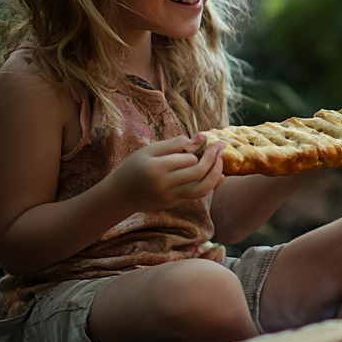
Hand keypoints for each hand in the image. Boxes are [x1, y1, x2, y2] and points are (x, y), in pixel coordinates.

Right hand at [108, 134, 224, 211]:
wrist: (120, 195)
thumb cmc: (134, 167)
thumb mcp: (149, 151)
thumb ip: (174, 144)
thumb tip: (200, 138)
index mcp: (155, 168)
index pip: (187, 159)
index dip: (200, 148)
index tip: (207, 138)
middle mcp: (164, 185)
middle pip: (198, 173)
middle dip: (213, 158)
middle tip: (220, 145)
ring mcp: (171, 197)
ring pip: (202, 188)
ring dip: (216, 173)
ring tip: (221, 159)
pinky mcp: (175, 203)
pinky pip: (198, 195)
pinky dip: (212, 184)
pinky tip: (220, 174)